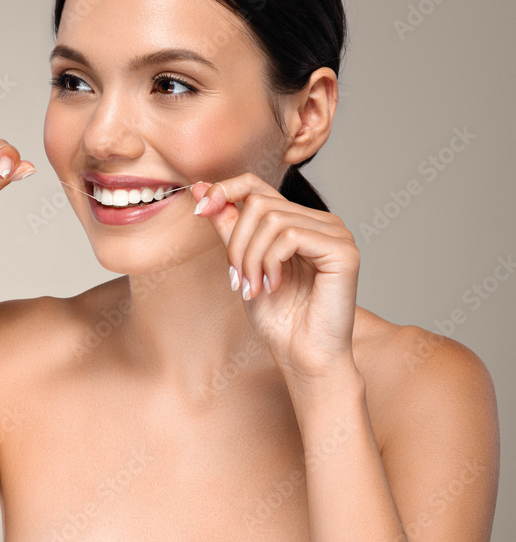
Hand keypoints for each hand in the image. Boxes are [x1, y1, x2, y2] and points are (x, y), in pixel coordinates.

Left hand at [191, 173, 360, 384]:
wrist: (302, 355)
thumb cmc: (278, 317)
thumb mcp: (242, 264)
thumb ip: (228, 227)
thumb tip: (201, 189)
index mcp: (299, 221)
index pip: (257, 185)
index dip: (224, 190)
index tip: (199, 209)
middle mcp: (321, 221)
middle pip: (260, 202)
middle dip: (236, 242)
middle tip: (236, 277)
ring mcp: (336, 233)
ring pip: (272, 219)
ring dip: (251, 257)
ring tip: (253, 286)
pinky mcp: (344, 250)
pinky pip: (290, 236)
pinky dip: (270, 262)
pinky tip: (273, 286)